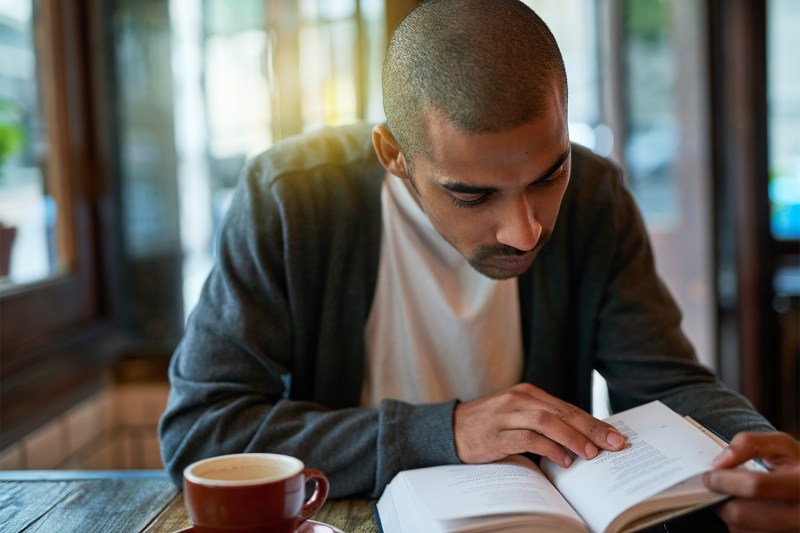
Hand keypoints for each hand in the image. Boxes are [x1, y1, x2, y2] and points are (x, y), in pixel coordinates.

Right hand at [453, 383, 625, 467]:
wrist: (449, 429)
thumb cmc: (487, 426)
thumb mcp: (515, 416)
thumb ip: (542, 422)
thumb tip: (580, 439)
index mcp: (526, 393)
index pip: (566, 407)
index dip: (592, 421)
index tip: (614, 435)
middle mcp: (517, 399)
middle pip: (561, 412)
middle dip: (591, 428)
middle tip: (614, 443)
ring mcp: (506, 415)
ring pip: (546, 421)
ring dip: (572, 437)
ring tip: (591, 453)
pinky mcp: (496, 433)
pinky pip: (528, 438)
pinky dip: (549, 448)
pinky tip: (563, 459)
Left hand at [703, 431, 799, 531]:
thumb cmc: (799, 468)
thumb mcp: (781, 446)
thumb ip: (749, 444)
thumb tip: (722, 461)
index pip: (755, 485)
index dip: (724, 479)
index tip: (710, 476)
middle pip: (743, 514)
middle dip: (720, 499)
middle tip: (716, 489)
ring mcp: (792, 531)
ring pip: (742, 529)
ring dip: (730, 513)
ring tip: (737, 498)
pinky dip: (741, 525)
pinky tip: (748, 511)